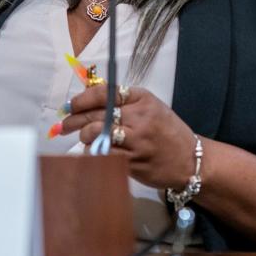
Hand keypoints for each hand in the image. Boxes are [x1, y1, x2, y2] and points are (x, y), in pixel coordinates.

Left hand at [60, 86, 196, 188]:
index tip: (71, 106)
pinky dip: (94, 153)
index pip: (105, 94)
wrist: (190, 160)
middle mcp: (140, 117)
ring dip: (84, 138)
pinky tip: (94, 152)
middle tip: (64, 125)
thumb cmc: (168, 132)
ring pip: (97, 135)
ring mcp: (137, 140)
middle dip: (74, 120)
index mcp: (143, 99)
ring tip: (84, 140)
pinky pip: (104, 155)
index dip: (82, 99)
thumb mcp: (151, 107)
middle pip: (96, 114)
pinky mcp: (133, 161)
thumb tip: (90, 99)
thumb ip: (124, 102)